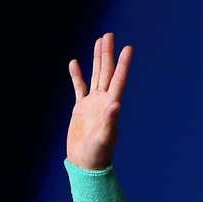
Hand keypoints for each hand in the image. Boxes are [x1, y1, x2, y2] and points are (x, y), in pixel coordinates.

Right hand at [66, 32, 131, 170]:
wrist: (86, 164)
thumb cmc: (97, 155)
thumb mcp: (104, 139)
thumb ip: (110, 122)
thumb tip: (115, 105)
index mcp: (111, 106)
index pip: (118, 80)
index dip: (123, 64)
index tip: (128, 48)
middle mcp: (103, 102)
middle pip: (107, 72)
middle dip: (108, 54)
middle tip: (109, 35)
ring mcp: (92, 104)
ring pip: (96, 76)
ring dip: (97, 59)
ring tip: (99, 42)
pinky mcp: (81, 109)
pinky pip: (79, 87)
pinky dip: (77, 75)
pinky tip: (74, 63)